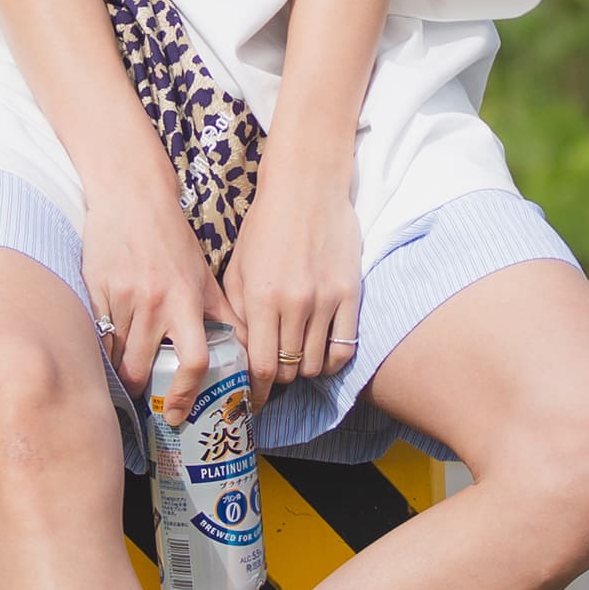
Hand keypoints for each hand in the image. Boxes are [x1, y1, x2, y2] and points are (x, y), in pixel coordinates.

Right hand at [81, 169, 227, 423]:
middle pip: (142, 368)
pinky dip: (100, 347)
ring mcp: (122, 297)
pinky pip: (95, 333)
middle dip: (139, 389)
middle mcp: (155, 302)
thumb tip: (242, 348)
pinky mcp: (95, 289)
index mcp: (187, 300)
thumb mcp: (204, 274)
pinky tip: (105, 347)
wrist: (132, 196)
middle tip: (141, 395)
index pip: (194, 359)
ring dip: (117, 371)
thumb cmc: (171, 238)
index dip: (186, 392)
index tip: (177, 412)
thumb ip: (222, 313)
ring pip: (114, 355)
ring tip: (122, 373)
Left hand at [223, 174, 362, 411]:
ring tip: (295, 360)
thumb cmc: (266, 226)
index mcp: (261, 298)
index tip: (252, 401)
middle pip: (288, 370)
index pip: (260, 366)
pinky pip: (345, 348)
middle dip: (278, 380)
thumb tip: (239, 351)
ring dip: (303, 369)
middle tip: (273, 377)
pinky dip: (332, 360)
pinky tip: (321, 353)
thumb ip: (237, 312)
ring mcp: (326, 301)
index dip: (255, 391)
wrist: (307, 188)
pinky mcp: (351, 294)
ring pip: (316, 364)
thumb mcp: (238, 267)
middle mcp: (295, 304)